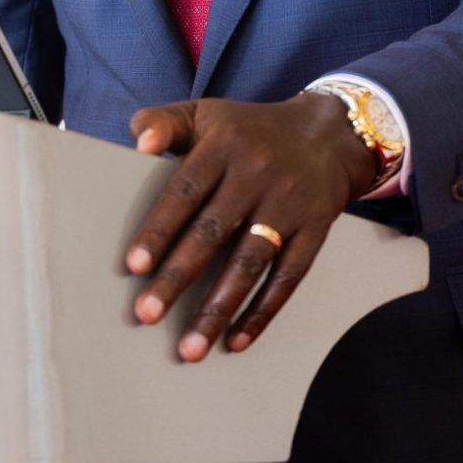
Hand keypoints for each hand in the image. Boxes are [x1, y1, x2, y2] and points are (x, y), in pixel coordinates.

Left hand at [125, 94, 376, 360]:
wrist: (329, 133)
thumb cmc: (250, 131)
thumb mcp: (207, 113)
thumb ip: (164, 122)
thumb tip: (138, 143)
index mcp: (224, 146)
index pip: (186, 190)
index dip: (160, 228)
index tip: (133, 266)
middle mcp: (257, 175)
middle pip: (213, 231)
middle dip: (178, 276)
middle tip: (147, 315)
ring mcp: (288, 205)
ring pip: (250, 262)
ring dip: (219, 308)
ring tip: (189, 348)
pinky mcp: (315, 231)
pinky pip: (289, 277)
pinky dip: (263, 312)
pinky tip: (236, 342)